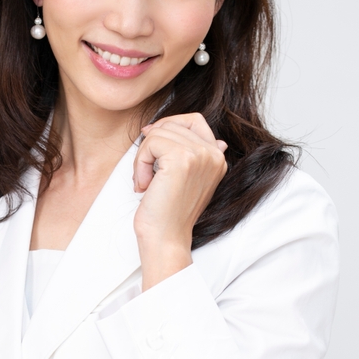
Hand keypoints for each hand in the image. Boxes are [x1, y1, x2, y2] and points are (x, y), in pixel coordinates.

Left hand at [133, 113, 227, 289]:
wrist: (166, 238)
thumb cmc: (168, 212)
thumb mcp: (184, 177)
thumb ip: (186, 152)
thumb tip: (169, 125)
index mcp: (218, 157)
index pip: (194, 120)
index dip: (168, 125)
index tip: (150, 143)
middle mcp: (214, 154)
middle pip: (172, 124)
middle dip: (152, 146)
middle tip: (147, 175)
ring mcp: (200, 155)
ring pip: (159, 132)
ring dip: (144, 157)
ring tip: (146, 182)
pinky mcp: (182, 158)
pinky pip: (151, 142)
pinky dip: (140, 163)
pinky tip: (144, 185)